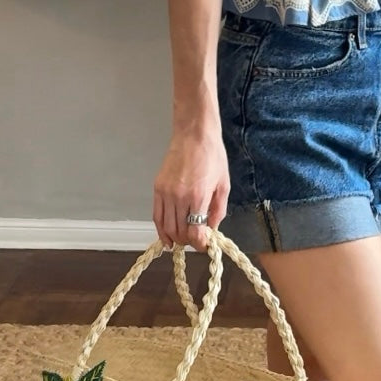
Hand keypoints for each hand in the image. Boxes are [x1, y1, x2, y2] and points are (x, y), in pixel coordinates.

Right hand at [153, 128, 229, 250]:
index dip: (200, 244)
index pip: (195, 232)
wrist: (194, 134)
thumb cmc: (213, 156)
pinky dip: (161, 229)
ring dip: (175, 237)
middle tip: (196, 241)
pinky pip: (156, 215)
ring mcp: (166, 192)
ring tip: (183, 240)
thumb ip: (218, 210)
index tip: (205, 246)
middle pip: (180, 232)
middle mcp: (179, 197)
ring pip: (166, 226)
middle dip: (189, 242)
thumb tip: (212, 228)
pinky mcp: (157, 188)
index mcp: (199, 196)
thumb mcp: (224, 184)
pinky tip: (167, 237)